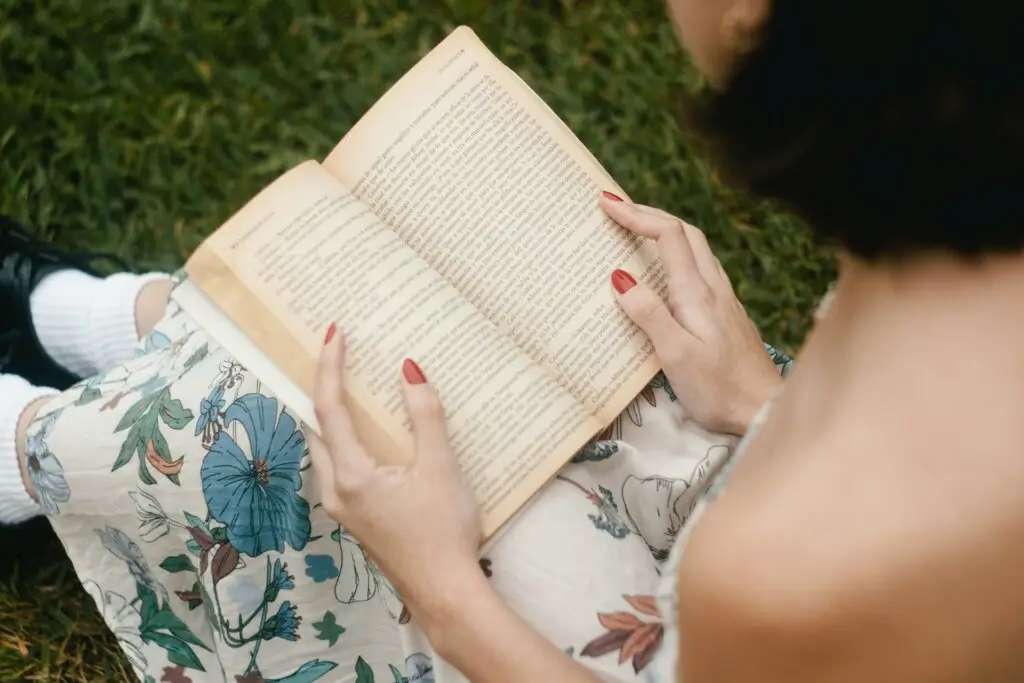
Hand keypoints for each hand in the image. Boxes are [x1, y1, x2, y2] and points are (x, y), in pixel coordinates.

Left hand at [307, 329, 482, 616]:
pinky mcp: (356, 517)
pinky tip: (368, 432)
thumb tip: (409, 369)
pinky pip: (338, 466)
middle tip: (336, 355)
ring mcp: (343, 507)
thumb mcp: (441, 467)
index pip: (329, 407)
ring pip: (324, 449)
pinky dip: (344, 438)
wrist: (444, 591)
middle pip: (315, 427)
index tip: (335, 333)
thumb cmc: (444, 531)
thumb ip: (425, 415)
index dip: (330, 366)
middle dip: (321, 387)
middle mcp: (336, 489)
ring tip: (347, 385)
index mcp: (351, 474)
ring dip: (331, 415)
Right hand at [602, 197, 782, 434]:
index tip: (607, 205)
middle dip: (650, 213)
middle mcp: (713, 288)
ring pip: (696, 247)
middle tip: (617, 209)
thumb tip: (620, 277)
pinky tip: (666, 268)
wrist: (764, 410)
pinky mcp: (726, 313)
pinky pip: (699, 268)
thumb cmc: (719, 389)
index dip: (637, 215)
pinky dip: (677, 253)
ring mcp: (723, 299)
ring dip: (665, 229)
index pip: (668, 236)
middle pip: (685, 231)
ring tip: (636, 228)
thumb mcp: (676, 355)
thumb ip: (649, 314)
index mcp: (697, 293)